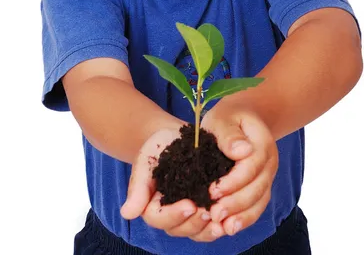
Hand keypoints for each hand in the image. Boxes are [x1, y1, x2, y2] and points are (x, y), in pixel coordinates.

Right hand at [120, 123, 225, 241]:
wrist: (178, 137)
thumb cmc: (159, 147)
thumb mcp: (146, 161)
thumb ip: (137, 186)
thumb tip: (126, 213)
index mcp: (151, 205)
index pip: (158, 218)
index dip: (174, 215)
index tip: (190, 205)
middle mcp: (169, 214)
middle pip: (178, 229)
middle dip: (194, 223)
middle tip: (209, 212)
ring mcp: (188, 214)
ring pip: (195, 231)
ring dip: (208, 229)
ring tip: (221, 221)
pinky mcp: (204, 208)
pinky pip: (211, 224)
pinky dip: (220, 224)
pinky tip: (230, 218)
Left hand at [200, 102, 278, 236]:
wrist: (245, 116)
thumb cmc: (230, 117)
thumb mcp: (224, 117)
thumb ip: (229, 134)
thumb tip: (241, 151)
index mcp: (262, 143)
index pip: (251, 167)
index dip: (233, 181)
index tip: (212, 190)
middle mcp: (269, 162)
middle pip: (257, 188)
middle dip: (235, 203)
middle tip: (213, 213)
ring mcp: (267, 176)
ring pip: (259, 201)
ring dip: (241, 216)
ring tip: (221, 226)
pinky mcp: (261, 187)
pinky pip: (257, 206)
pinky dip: (245, 218)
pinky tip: (229, 227)